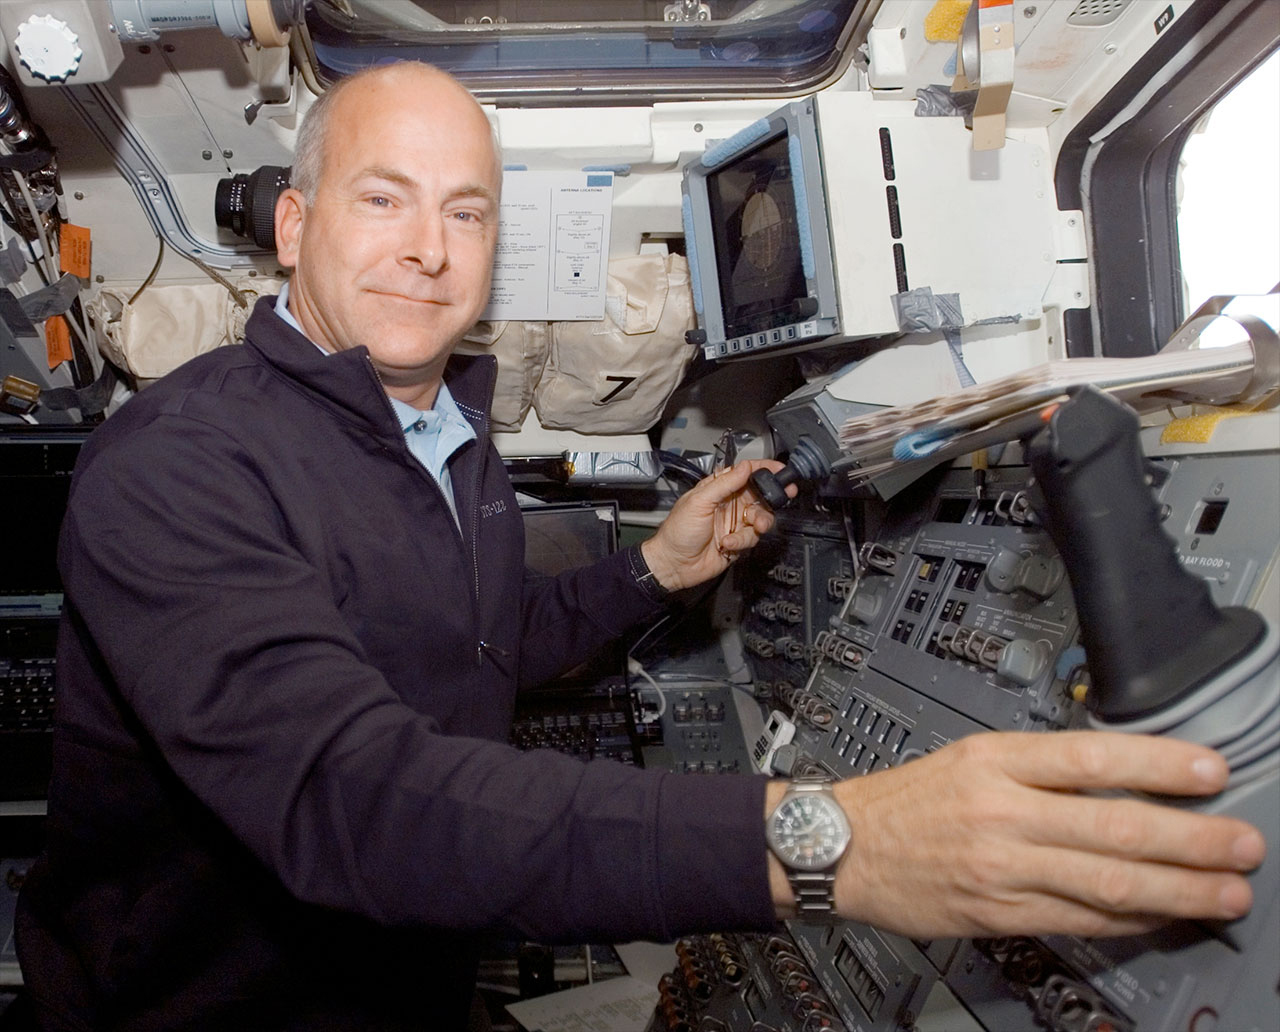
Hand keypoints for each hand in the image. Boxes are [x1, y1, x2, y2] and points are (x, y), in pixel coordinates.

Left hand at [641, 460, 795, 591]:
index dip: (764, 469)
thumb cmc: (678, 532)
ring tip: (751, 527)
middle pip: (760, 495)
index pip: (746, 473)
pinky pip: (753, 538)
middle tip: (784, 496)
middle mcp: (730, 504)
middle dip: (773, 496)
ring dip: (759, 522)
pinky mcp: (739, 542)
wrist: (675, 564)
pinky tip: (727, 544)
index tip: (780, 470)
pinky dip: (742, 541)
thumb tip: (744, 467)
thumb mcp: (699, 501)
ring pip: (762, 517)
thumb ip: (724, 483)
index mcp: (719, 489)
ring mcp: (735, 523)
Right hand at [767, 732, 1265, 936]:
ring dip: (1178, 888)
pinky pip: (1080, 920)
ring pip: (1107, 881)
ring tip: (1226, 891)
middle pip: (1114, 825)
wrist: (841, 847)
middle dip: (1192, 838)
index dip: (1161, 764)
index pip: (1092, 758)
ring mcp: (1001, 867)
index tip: (1212, 771)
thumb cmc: (906, 800)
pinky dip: (1131, 920)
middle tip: (1242, 844)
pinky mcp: (997, 913)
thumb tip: (1122, 779)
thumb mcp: (969, 757)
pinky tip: (1165, 916)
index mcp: (995, 759)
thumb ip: (1039, 767)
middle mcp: (1002, 811)